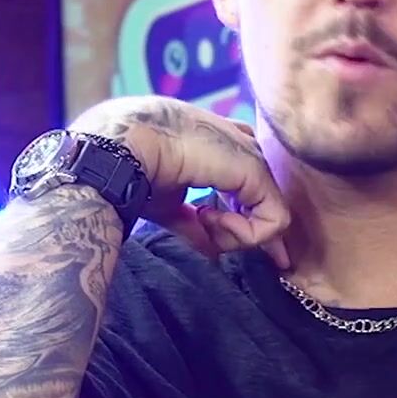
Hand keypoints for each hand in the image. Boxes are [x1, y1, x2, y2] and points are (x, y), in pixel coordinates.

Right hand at [70, 97, 291, 268]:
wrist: (122, 147)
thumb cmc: (135, 168)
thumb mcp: (169, 203)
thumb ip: (194, 226)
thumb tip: (212, 253)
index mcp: (218, 146)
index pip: (250, 182)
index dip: (246, 217)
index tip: (227, 243)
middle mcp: (240, 144)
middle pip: (264, 197)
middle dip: (249, 233)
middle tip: (217, 242)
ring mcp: (250, 154)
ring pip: (270, 212)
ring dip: (236, 234)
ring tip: (200, 220)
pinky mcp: (255, 170)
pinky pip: (274, 219)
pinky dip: (244, 234)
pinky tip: (207, 220)